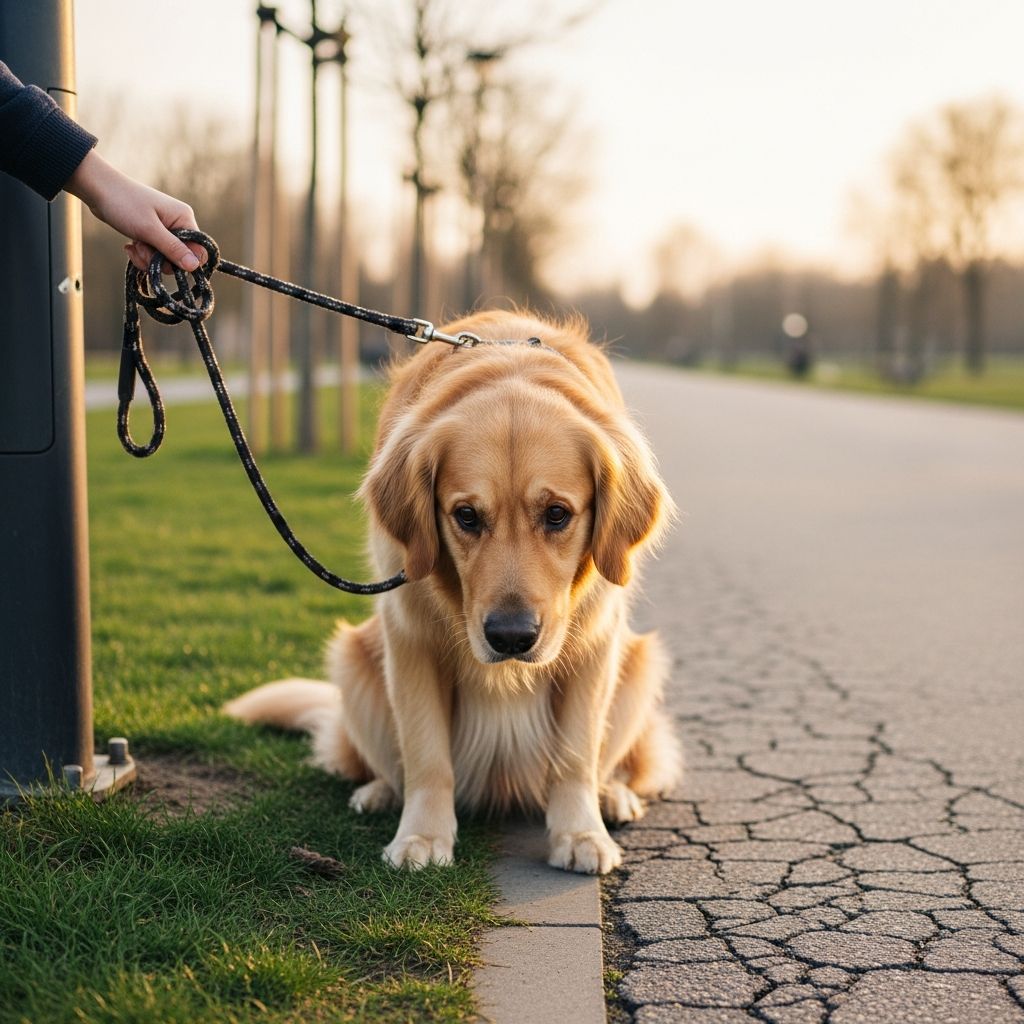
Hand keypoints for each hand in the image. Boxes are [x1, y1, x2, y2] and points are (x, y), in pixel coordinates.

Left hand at [65, 150, 204, 272]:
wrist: (97, 189)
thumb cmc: (124, 204)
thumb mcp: (149, 229)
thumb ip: (173, 249)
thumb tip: (195, 267)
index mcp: (184, 219)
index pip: (198, 250)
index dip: (185, 261)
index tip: (166, 261)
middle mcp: (178, 224)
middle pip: (180, 258)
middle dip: (159, 260)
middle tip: (142, 248)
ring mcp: (165, 229)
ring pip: (165, 259)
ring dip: (148, 258)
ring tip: (134, 245)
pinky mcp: (152, 234)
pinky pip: (154, 254)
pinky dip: (142, 255)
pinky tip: (130, 246)